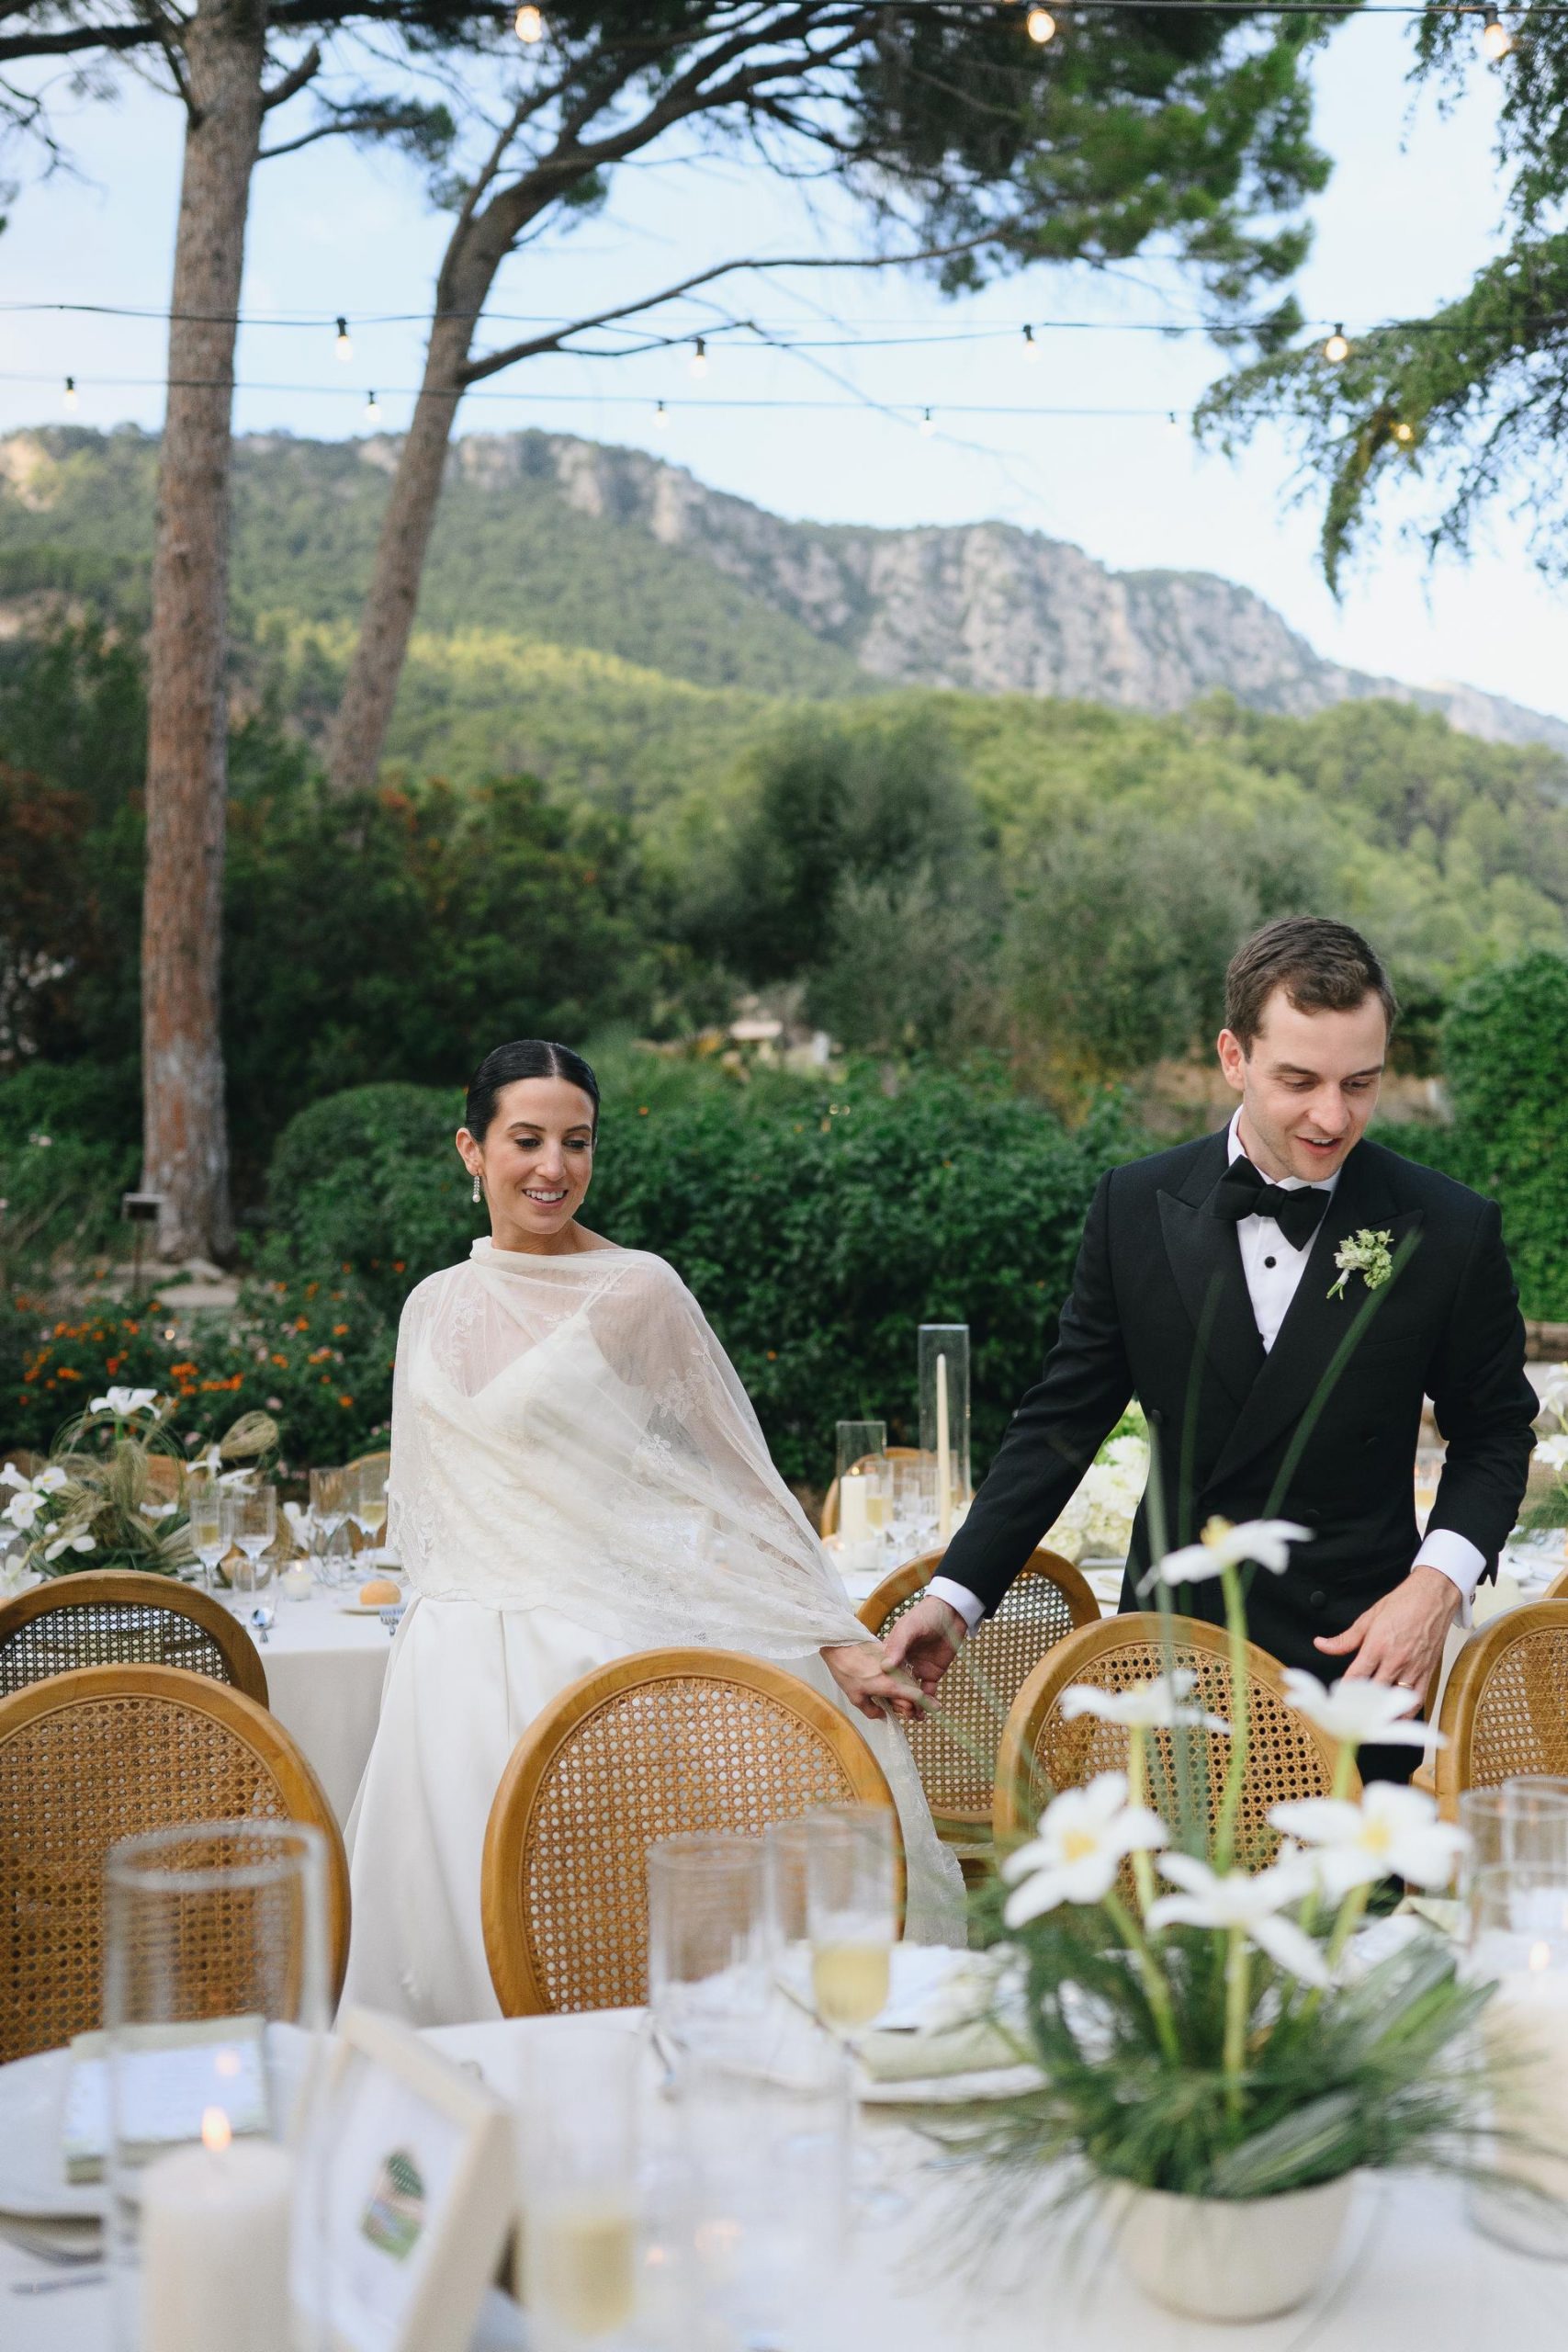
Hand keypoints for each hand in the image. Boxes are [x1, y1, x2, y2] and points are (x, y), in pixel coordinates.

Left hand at [820, 1640, 922, 1721]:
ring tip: (900, 1704)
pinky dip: (901, 1682)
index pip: (916, 1696)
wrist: (840, 1644)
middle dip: (915, 1704)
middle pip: (914, 1690)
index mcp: (891, 1684)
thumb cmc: (846, 1672)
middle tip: (912, 1714)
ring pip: (908, 1681)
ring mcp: (895, 1662)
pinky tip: (892, 1689)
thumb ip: (871, 1710)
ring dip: (908, 1693)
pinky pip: (901, 1671)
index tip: (921, 1715)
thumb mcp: (855, 1697)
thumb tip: (882, 1715)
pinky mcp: (890, 1655)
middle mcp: (897, 1672)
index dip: (922, 1707)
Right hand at [877, 1595, 967, 1702]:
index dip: (885, 1688)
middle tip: (904, 1710)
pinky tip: (927, 1711)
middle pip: (897, 1687)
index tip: (886, 1700)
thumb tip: (886, 1667)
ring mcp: (917, 1669)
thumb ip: (898, 1645)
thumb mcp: (909, 1627)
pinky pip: (928, 1691)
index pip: (884, 1674)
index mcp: (891, 1652)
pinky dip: (927, 1702)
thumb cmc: (925, 1614)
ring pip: (911, 1693)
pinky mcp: (933, 1673)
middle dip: (899, 1701)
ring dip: (912, 1705)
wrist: (952, 1611)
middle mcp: (902, 1663)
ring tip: (915, 1716)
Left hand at [1313, 1565, 1459, 1705]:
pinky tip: (1395, 1717)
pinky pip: (1417, 1700)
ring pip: (1395, 1700)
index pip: (1356, 1676)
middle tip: (1349, 1713)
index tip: (1336, 1700)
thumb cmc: (1402, 1604)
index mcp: (1378, 1645)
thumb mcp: (1368, 1618)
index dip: (1344, 1691)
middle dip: (1361, 1704)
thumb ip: (1345, 1638)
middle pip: (1375, 1692)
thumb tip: (1322, 1644)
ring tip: (1369, 1720)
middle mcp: (1396, 1660)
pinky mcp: (1428, 1673)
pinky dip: (1406, 1712)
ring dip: (1382, 1711)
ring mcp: (1413, 1668)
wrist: (1433, 1597)